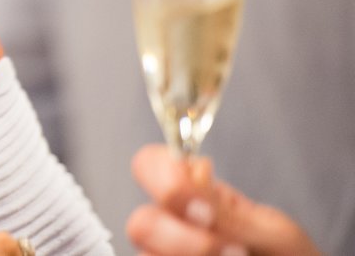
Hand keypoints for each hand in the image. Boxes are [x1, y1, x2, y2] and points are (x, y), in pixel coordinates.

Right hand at [127, 144, 320, 255]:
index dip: (163, 178)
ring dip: (191, 255)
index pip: (149, 165)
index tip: (202, 206)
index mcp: (194, 194)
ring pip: (146, 254)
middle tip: (231, 249)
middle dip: (182, 238)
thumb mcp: (272, 232)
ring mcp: (168, 254)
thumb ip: (229, 212)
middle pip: (140, 222)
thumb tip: (191, 179)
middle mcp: (172, 224)